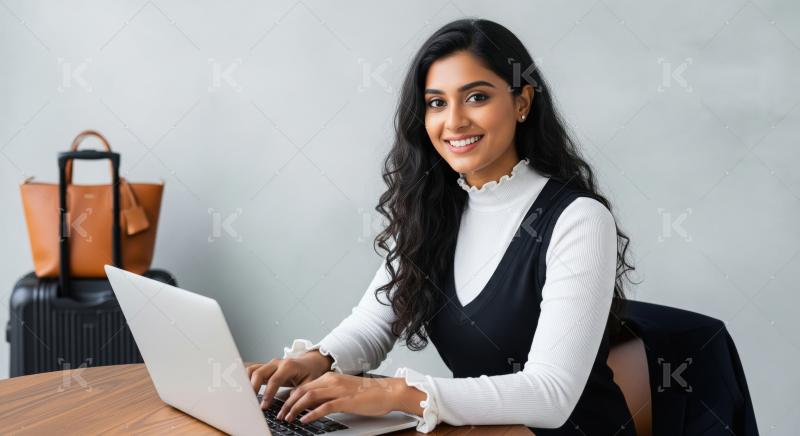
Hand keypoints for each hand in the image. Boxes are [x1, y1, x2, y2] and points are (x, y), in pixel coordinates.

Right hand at [246, 351, 333, 409]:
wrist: (310, 361)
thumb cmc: (310, 372)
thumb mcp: (310, 382)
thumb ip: (299, 391)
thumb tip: (290, 402)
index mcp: (288, 366)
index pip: (274, 380)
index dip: (268, 393)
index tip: (264, 406)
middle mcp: (277, 363)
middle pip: (259, 372)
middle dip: (253, 388)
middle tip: (251, 402)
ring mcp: (269, 364)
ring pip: (252, 370)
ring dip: (247, 382)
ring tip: (245, 396)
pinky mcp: (265, 367)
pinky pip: (251, 370)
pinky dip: (245, 378)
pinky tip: (243, 388)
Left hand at [277, 372, 406, 423]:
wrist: (388, 391)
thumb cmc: (368, 393)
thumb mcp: (344, 390)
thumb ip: (329, 394)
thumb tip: (314, 405)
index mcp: (331, 377)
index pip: (304, 385)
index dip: (291, 396)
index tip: (283, 406)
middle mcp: (332, 380)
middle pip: (303, 390)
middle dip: (288, 403)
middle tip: (281, 414)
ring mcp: (338, 390)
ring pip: (309, 397)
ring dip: (295, 408)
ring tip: (289, 418)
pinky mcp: (345, 400)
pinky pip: (324, 407)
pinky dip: (312, 413)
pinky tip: (305, 420)